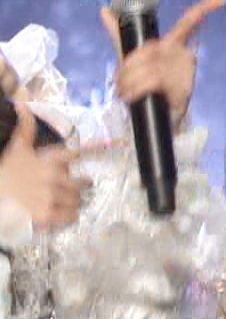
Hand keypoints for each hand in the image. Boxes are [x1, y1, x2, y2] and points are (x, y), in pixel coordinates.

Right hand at [0, 103, 95, 230]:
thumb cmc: (7, 170)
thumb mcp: (17, 147)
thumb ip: (26, 127)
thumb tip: (24, 103)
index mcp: (50, 159)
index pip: (80, 152)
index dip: (99, 148)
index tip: (120, 144)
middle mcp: (55, 176)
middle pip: (83, 182)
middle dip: (78, 184)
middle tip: (67, 186)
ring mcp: (51, 196)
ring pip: (78, 199)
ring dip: (74, 200)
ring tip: (62, 199)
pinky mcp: (47, 214)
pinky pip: (72, 215)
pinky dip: (69, 214)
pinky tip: (61, 212)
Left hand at [101, 0, 225, 124]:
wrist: (156, 116)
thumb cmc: (146, 83)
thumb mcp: (130, 57)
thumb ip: (119, 33)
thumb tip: (104, 9)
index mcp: (173, 44)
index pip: (189, 22)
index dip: (205, 8)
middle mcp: (181, 55)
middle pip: (148, 50)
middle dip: (128, 67)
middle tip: (120, 83)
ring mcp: (184, 73)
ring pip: (148, 68)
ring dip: (129, 83)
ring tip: (125, 93)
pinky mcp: (181, 91)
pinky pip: (152, 82)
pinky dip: (136, 90)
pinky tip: (132, 97)